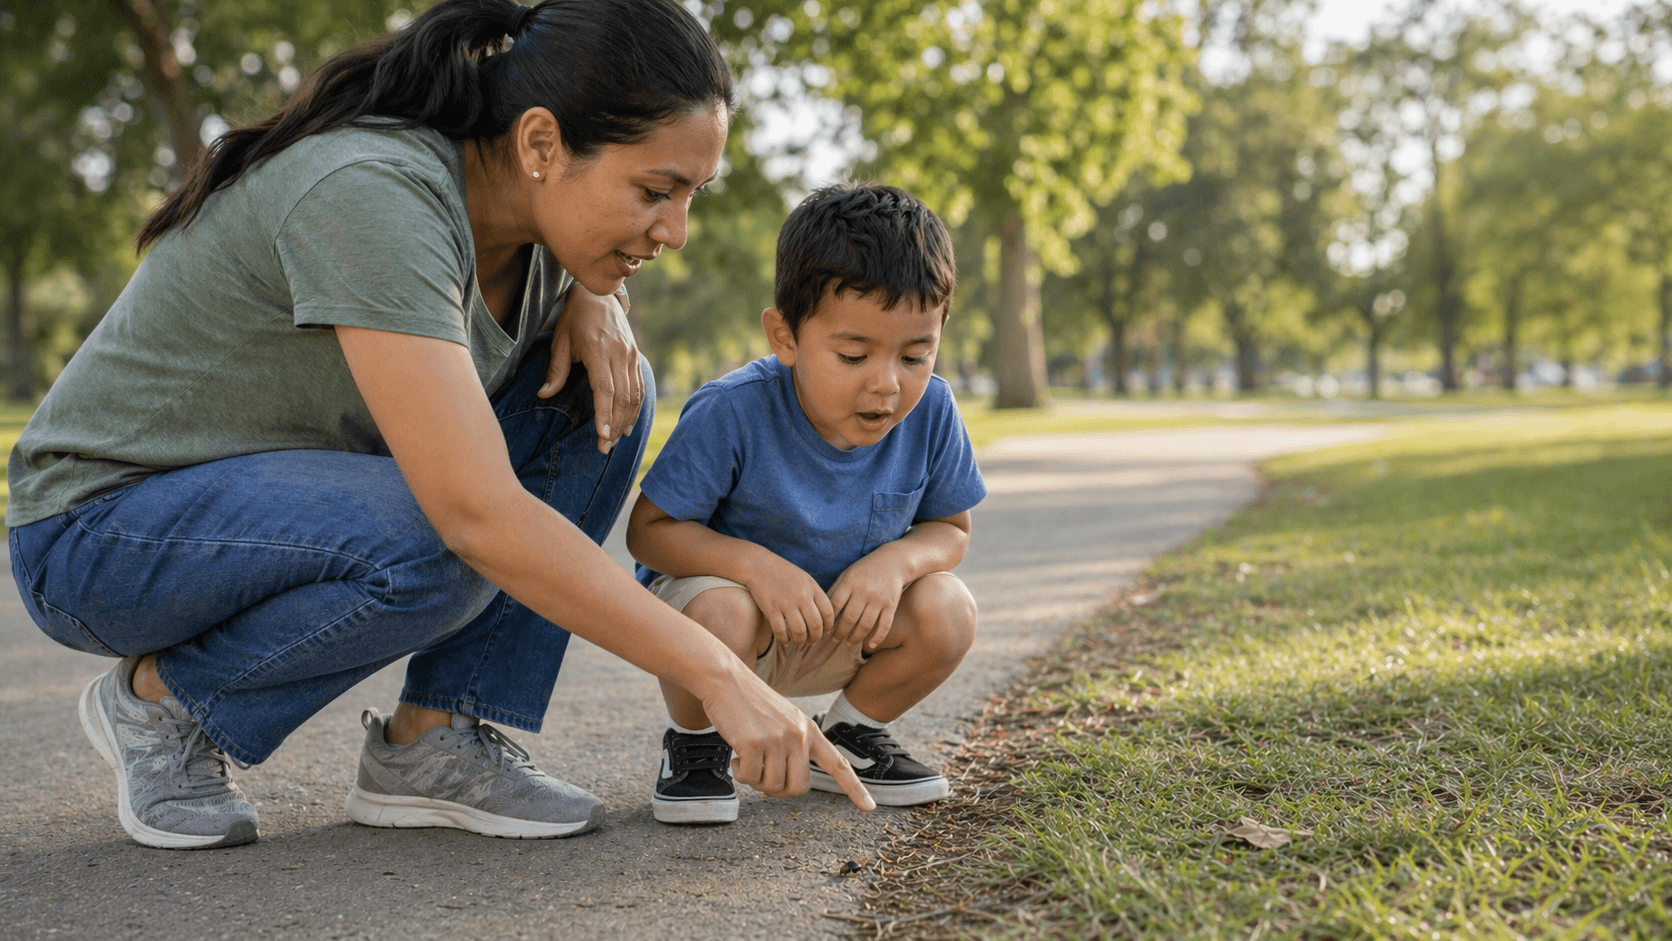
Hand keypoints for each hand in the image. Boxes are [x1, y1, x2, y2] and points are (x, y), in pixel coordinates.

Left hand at [542, 285, 643, 453]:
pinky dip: (635, 408)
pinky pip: (639, 387)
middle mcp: (619, 354)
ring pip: (634, 395)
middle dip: (614, 425)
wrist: (599, 293)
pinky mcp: (635, 356)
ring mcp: (631, 355)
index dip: (604, 414)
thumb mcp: (561, 340)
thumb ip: (556, 369)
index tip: (602, 436)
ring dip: (626, 420)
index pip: (605, 389)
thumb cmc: (575, 317)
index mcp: (599, 350)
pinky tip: (627, 424)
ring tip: (615, 440)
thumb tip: (543, 395)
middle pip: (622, 398)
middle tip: (604, 448)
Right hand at [700, 661, 874, 809]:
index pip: (837, 764)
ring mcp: (777, 739)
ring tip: (746, 758)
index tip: (869, 808)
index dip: (854, 788)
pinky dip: (740, 773)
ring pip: (772, 786)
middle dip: (778, 790)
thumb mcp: (782, 720)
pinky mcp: (753, 743)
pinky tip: (735, 754)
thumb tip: (784, 787)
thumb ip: (791, 747)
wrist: (725, 679)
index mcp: (809, 730)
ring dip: (755, 780)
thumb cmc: (750, 704)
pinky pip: (749, 778)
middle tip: (761, 775)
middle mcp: (799, 735)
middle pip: (798, 788)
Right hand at [742, 555, 834, 645]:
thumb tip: (823, 616)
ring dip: (801, 640)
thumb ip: (814, 595)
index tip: (825, 631)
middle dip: (816, 637)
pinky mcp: (771, 609)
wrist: (758, 565)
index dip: (829, 626)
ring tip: (799, 641)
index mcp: (812, 587)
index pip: (828, 612)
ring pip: (800, 631)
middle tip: (813, 640)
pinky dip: (784, 640)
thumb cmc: (783, 573)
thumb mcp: (805, 579)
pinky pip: (781, 631)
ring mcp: (786, 603)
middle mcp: (802, 596)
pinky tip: (785, 641)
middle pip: (816, 625)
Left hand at [827, 555, 906, 650]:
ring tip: (849, 643)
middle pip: (849, 618)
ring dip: (856, 637)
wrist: (893, 561)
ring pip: (866, 625)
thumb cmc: (865, 569)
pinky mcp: (891, 605)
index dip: (828, 620)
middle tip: (835, 640)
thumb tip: (822, 610)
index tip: (824, 630)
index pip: (835, 606)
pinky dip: (878, 638)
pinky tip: (871, 645)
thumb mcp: (848, 574)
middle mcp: (864, 591)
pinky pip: (884, 625)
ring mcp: (879, 599)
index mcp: (850, 583)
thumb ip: (836, 590)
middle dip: (840, 633)